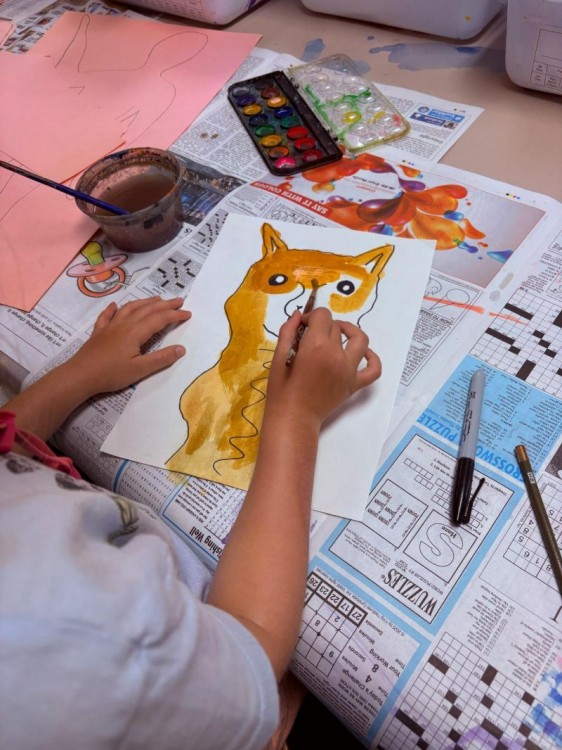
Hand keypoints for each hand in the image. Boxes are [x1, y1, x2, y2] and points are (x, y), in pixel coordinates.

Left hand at [66, 296, 190, 396]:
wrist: (80, 375)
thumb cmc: (111, 373)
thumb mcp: (140, 370)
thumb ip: (161, 358)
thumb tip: (181, 348)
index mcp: (136, 332)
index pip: (160, 319)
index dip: (175, 315)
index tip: (188, 313)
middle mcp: (124, 324)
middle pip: (147, 309)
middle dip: (165, 304)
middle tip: (179, 300)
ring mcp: (110, 326)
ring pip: (130, 308)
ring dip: (144, 302)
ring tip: (156, 298)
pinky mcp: (99, 332)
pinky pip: (107, 316)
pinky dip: (113, 309)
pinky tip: (115, 305)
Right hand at [266, 307, 380, 426]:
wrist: (293, 419)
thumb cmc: (281, 390)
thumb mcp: (278, 357)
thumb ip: (288, 332)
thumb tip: (298, 314)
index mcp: (316, 346)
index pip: (322, 315)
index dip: (310, 317)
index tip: (301, 327)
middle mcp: (336, 355)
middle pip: (336, 327)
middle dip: (322, 327)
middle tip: (309, 338)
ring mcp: (349, 370)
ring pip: (360, 339)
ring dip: (350, 332)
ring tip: (338, 335)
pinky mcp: (354, 384)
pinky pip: (374, 369)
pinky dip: (372, 358)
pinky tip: (362, 354)